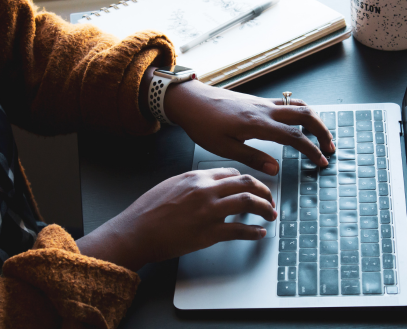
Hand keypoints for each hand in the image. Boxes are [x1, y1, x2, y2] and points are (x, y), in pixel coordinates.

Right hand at [76, 168, 276, 270]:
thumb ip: (194, 182)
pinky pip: (239, 230)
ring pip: (249, 202)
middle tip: (270, 199)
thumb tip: (212, 185)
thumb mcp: (171, 184)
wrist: (135, 232)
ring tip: (270, 214)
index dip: (247, 180)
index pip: (232, 173)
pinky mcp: (209, 233)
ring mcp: (209, 211)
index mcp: (197, 177)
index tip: (253, 188)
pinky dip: (254, 232)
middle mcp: (206, 190)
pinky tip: (259, 233)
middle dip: (264, 191)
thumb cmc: (148, 210)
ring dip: (265, 208)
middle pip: (246, 183)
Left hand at [164, 80, 334, 175]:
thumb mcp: (224, 148)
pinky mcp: (258, 101)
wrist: (191, 100)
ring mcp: (262, 102)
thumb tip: (276, 169)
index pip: (294, 136)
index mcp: (258, 123)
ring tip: (320, 135)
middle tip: (329, 147)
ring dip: (314, 119)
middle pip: (305, 114)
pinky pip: (287, 103)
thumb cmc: (203, 124)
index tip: (321, 162)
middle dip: (322, 131)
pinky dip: (300, 112)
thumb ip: (253, 158)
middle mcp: (265, 109)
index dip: (311, 150)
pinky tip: (299, 123)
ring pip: (298, 105)